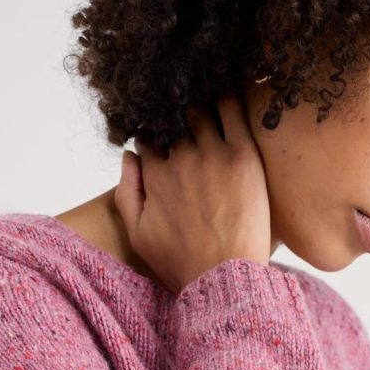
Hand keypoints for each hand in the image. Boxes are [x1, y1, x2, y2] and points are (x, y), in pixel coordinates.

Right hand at [114, 95, 271, 294]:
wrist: (225, 280)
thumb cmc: (182, 265)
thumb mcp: (139, 236)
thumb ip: (127, 193)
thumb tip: (128, 155)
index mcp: (155, 176)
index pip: (150, 138)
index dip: (156, 133)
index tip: (166, 133)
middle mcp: (180, 160)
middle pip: (174, 119)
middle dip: (177, 112)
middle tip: (187, 109)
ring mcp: (212, 156)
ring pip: (202, 110)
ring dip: (202, 100)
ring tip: (208, 94)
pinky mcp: (243, 157)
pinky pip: (235, 112)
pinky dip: (230, 96)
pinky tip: (231, 89)